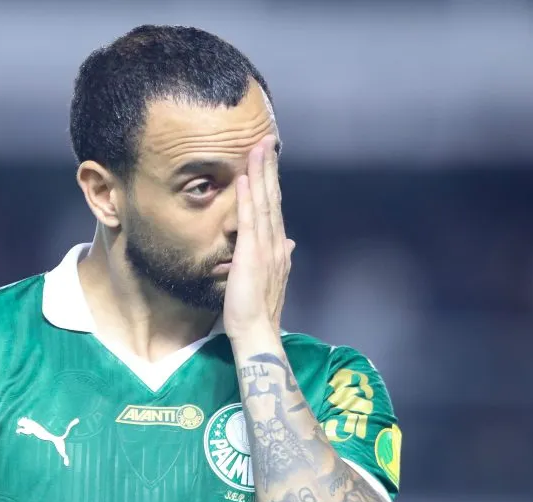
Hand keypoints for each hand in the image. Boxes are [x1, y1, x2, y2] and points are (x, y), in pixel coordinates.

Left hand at [223, 135, 295, 341]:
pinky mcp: (251, 254)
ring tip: (258, 149)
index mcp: (278, 247)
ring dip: (260, 174)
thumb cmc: (259, 308)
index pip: (274, 207)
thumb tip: (289, 241)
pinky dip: (247, 198)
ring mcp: (265, 247)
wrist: (258, 330)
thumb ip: (279, 256)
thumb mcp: (272, 278)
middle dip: (269, 168)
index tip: (269, 159)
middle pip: (272, 198)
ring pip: (263, 203)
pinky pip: (249, 220)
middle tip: (266, 140)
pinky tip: (244, 179)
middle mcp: (276, 243)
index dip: (272, 182)